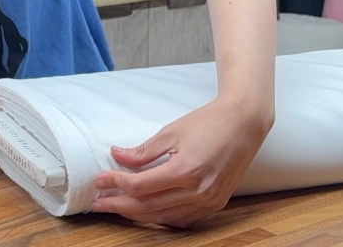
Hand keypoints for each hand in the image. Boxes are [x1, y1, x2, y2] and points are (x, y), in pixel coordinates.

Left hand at [89, 97, 270, 227]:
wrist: (244, 123)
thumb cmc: (208, 122)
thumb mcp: (172, 131)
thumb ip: (143, 150)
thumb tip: (117, 156)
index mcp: (186, 170)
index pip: (140, 186)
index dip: (116, 183)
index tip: (99, 180)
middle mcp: (198, 191)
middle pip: (148, 206)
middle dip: (120, 205)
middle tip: (99, 203)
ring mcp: (209, 201)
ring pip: (164, 217)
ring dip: (137, 214)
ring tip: (117, 208)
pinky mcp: (216, 204)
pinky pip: (183, 219)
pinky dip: (162, 217)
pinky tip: (147, 212)